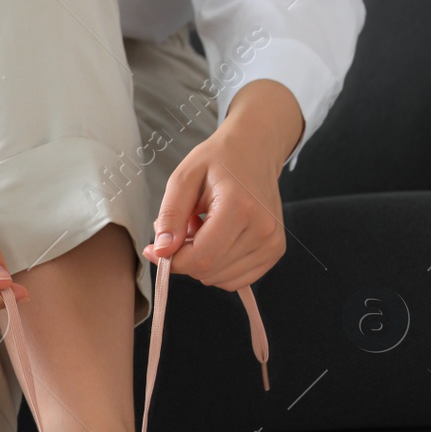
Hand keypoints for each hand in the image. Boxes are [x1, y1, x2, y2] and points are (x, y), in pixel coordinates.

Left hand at [143, 79, 304, 291]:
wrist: (255, 151)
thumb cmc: (218, 161)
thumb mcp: (184, 178)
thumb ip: (169, 216)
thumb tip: (161, 251)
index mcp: (240, 207)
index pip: (201, 258)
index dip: (172, 261)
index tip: (156, 249)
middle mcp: (262, 228)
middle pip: (208, 271)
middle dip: (185, 259)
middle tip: (185, 229)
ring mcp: (272, 242)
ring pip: (219, 279)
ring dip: (202, 262)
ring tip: (204, 230)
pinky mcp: (274, 251)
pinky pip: (235, 280)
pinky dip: (218, 267)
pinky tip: (218, 241)